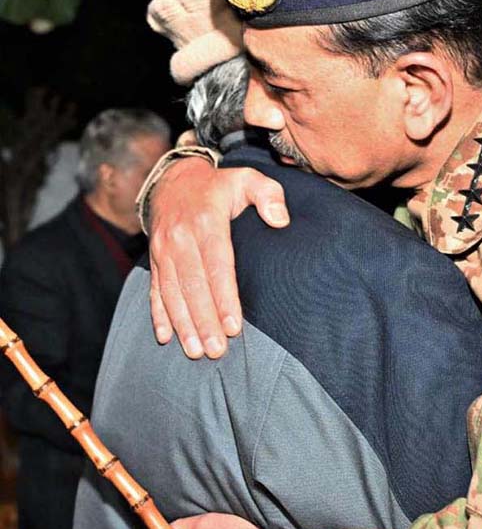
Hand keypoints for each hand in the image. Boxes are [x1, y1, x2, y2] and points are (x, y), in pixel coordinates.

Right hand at [148, 158, 289, 357]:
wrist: (174, 180)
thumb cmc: (220, 186)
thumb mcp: (247, 178)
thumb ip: (268, 194)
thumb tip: (280, 219)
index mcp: (206, 221)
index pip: (217, 265)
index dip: (225, 298)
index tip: (234, 326)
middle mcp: (180, 238)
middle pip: (193, 286)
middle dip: (203, 320)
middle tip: (215, 351)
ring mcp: (163, 250)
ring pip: (171, 292)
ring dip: (183, 324)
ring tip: (194, 351)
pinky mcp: (154, 259)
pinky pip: (154, 289)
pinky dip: (158, 314)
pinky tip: (164, 337)